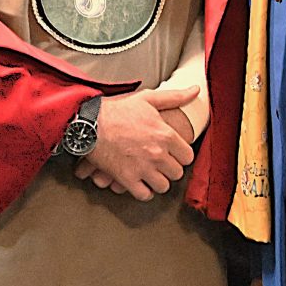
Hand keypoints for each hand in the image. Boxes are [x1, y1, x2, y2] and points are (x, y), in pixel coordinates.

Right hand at [78, 85, 197, 199]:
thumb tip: (196, 90)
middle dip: (170, 169)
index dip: (180, 156)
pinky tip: (140, 183)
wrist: (89, 123)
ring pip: (163, 186)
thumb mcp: (147, 99)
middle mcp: (157, 153)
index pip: (188, 157)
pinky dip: (143, 191)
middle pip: (177, 173)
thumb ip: (174, 97)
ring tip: (151, 174)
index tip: (173, 154)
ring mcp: (142, 168)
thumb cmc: (118, 110)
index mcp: (165, 135)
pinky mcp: (126, 179)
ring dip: (158, 181)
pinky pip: (144, 195)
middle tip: (161, 164)